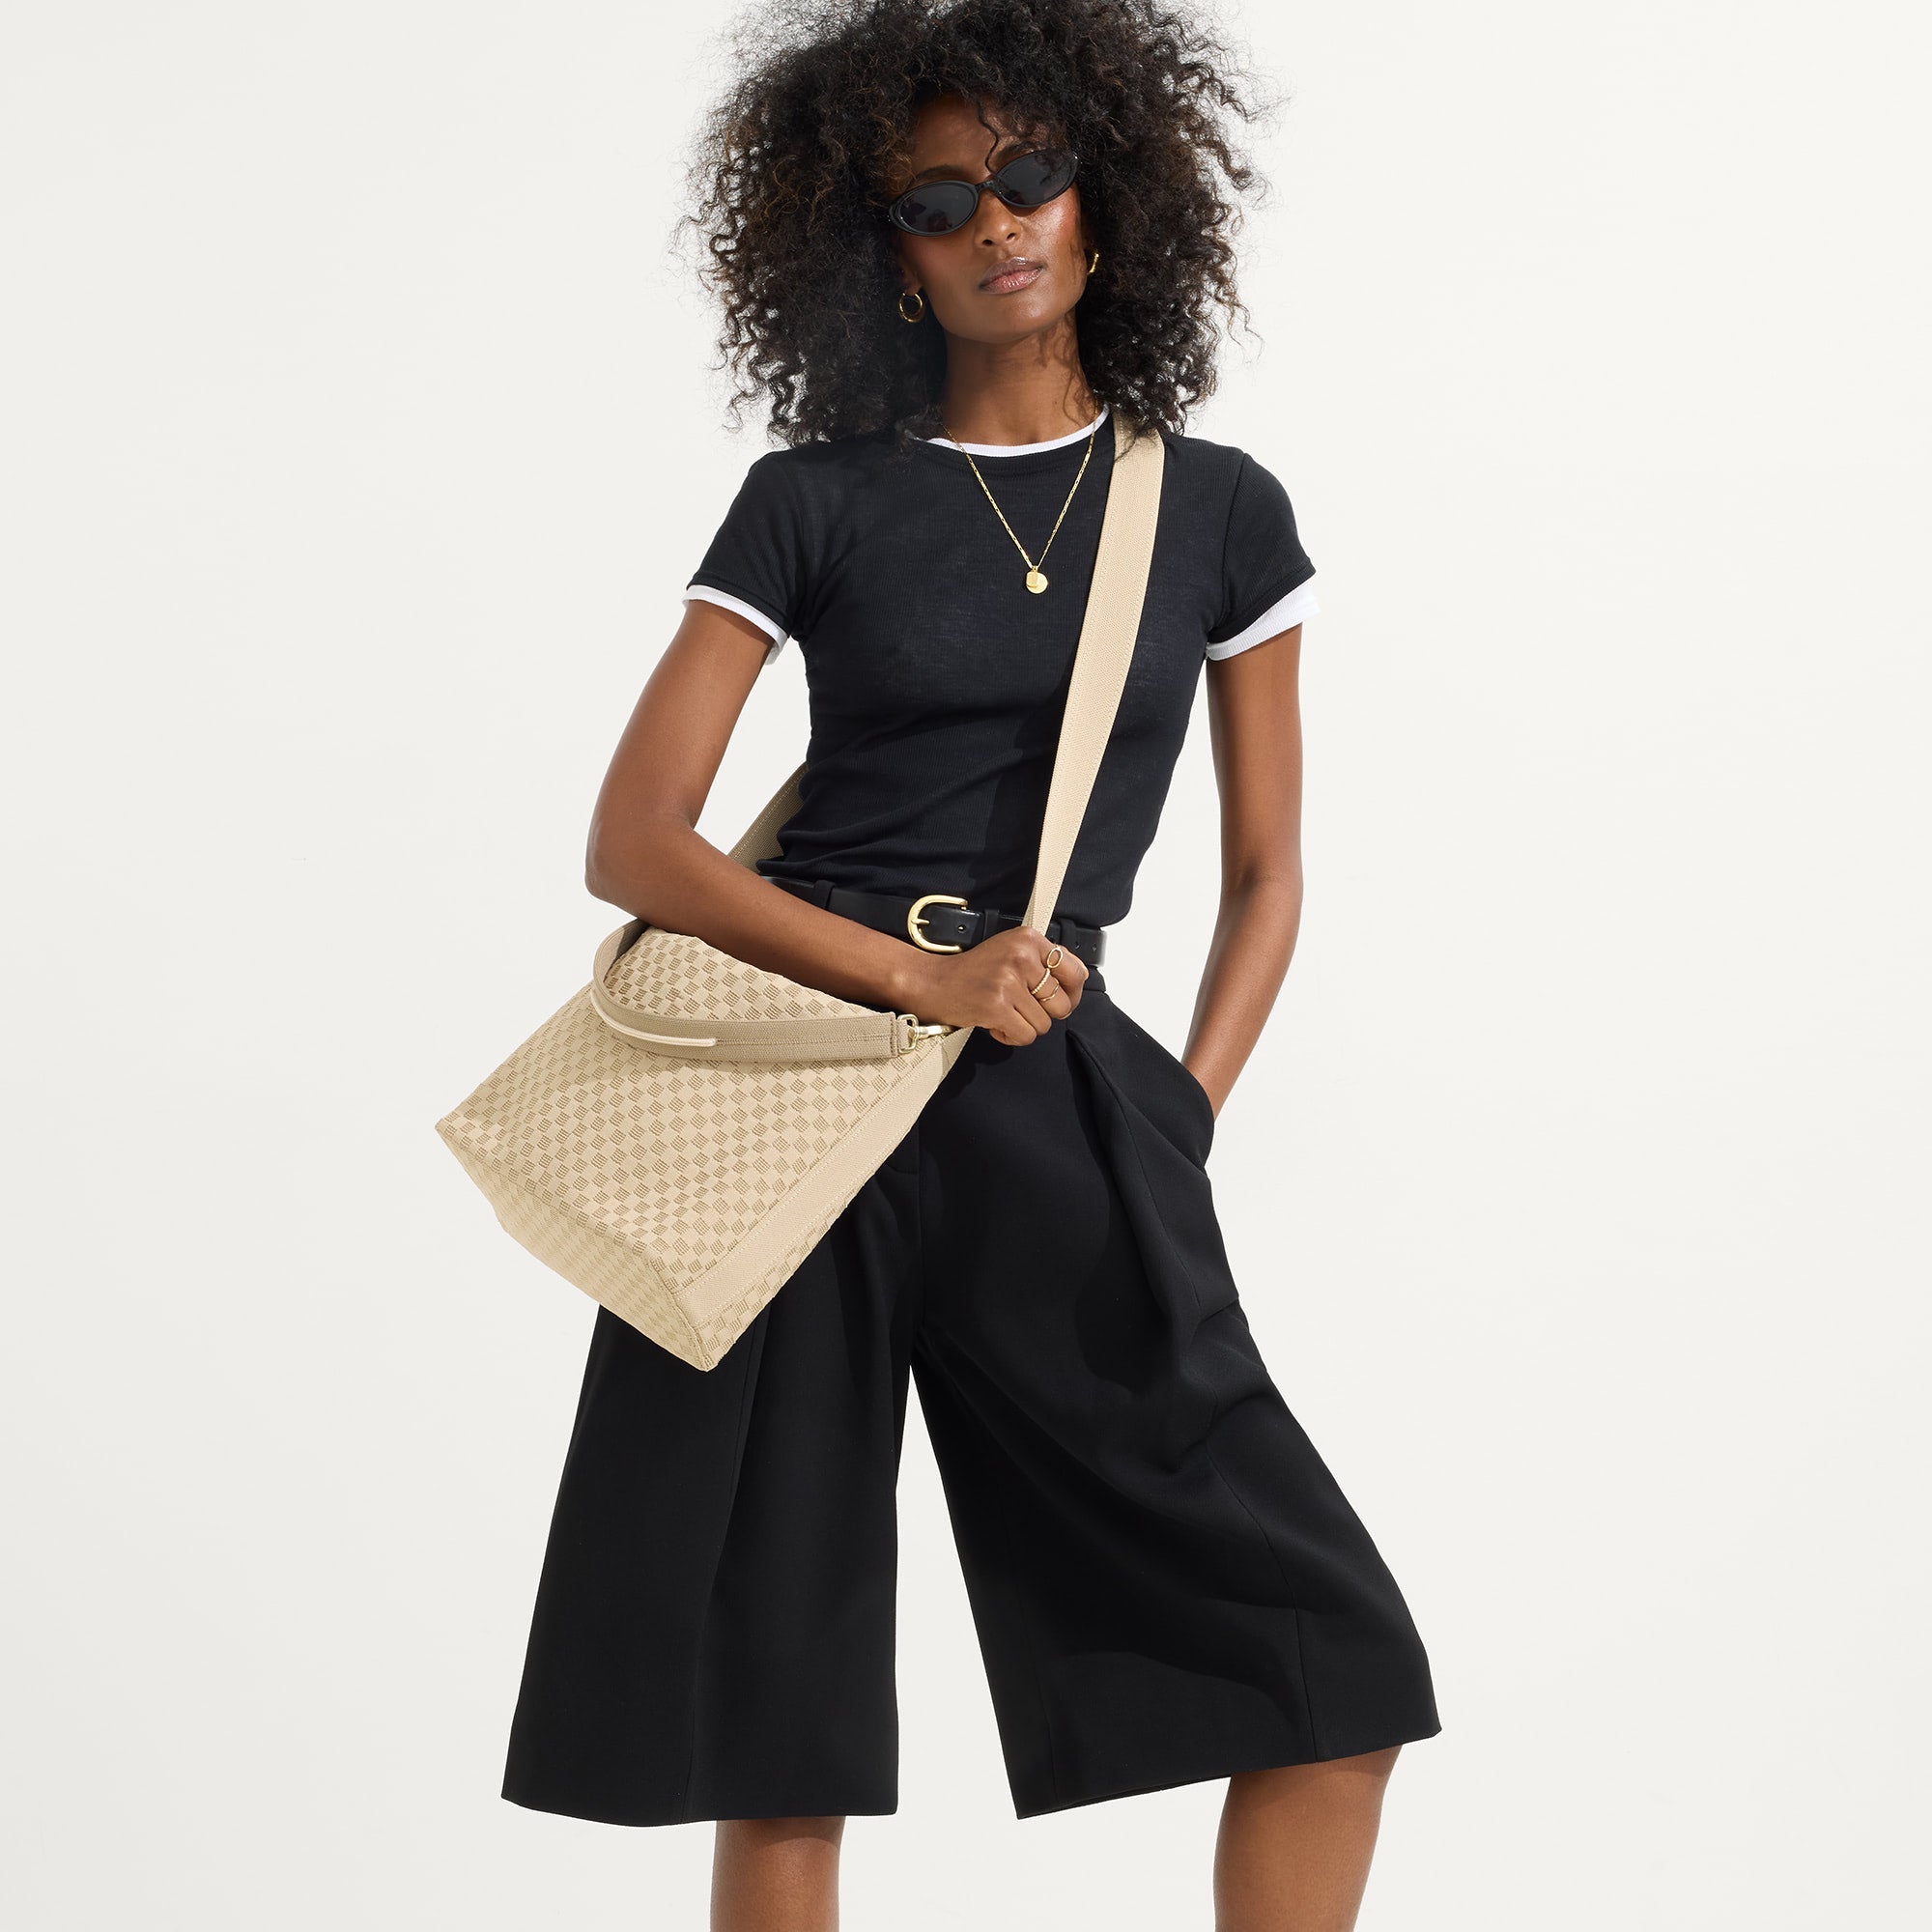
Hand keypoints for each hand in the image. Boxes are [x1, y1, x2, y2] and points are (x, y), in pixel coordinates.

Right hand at [899, 927, 1089, 1045]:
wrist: (933, 982)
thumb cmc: (973, 971)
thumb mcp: (1010, 951)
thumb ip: (1041, 961)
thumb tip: (1074, 983)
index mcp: (1029, 939)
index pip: (1076, 971)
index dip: (1072, 993)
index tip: (1058, 999)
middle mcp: (1021, 956)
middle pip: (1062, 1004)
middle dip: (1044, 1014)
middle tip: (1023, 1009)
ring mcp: (1008, 982)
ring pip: (1044, 1024)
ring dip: (1024, 1026)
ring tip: (1004, 1013)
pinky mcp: (997, 1006)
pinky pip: (1025, 1035)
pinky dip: (1011, 1037)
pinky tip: (996, 1024)